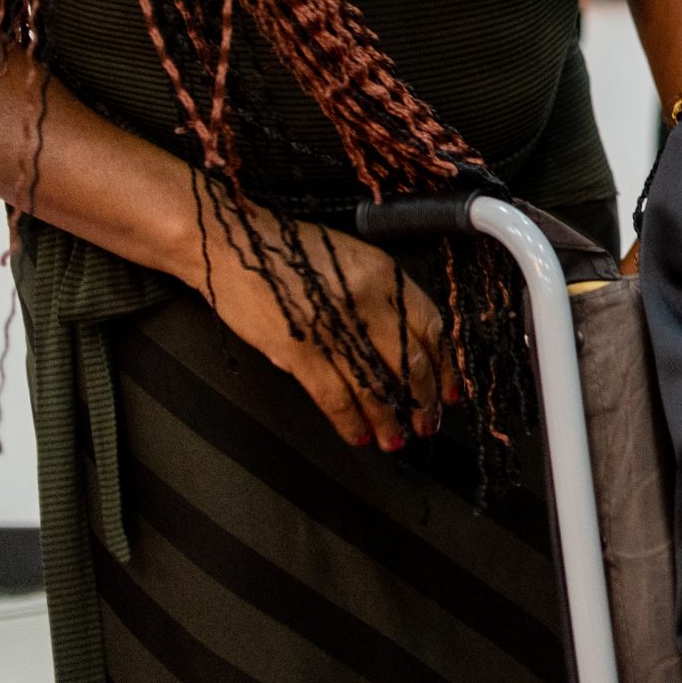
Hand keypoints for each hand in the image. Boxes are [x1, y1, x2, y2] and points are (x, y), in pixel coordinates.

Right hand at [202, 211, 456, 449]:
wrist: (231, 243)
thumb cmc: (286, 249)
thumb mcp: (350, 258)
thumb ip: (381, 294)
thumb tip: (404, 341)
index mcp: (384, 273)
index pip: (430, 326)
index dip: (446, 365)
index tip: (450, 390)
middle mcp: (366, 301)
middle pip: (410, 362)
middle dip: (423, 401)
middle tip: (427, 424)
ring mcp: (333, 327)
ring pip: (376, 386)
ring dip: (390, 420)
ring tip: (397, 439)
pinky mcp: (298, 350)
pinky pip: (334, 396)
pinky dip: (350, 421)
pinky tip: (359, 435)